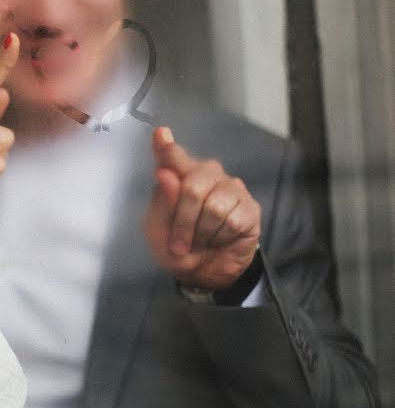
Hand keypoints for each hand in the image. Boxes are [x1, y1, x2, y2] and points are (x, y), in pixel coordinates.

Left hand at [144, 127, 260, 289]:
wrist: (204, 273)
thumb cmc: (177, 246)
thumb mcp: (158, 231)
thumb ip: (161, 203)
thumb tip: (164, 174)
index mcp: (178, 176)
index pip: (171, 157)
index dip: (166, 146)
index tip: (161, 134)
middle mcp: (206, 174)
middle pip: (192, 188)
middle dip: (183, 223)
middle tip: (179, 244)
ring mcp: (230, 188)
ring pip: (213, 207)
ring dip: (202, 233)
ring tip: (202, 239)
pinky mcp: (249, 207)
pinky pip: (233, 221)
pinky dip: (221, 238)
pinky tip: (220, 239)